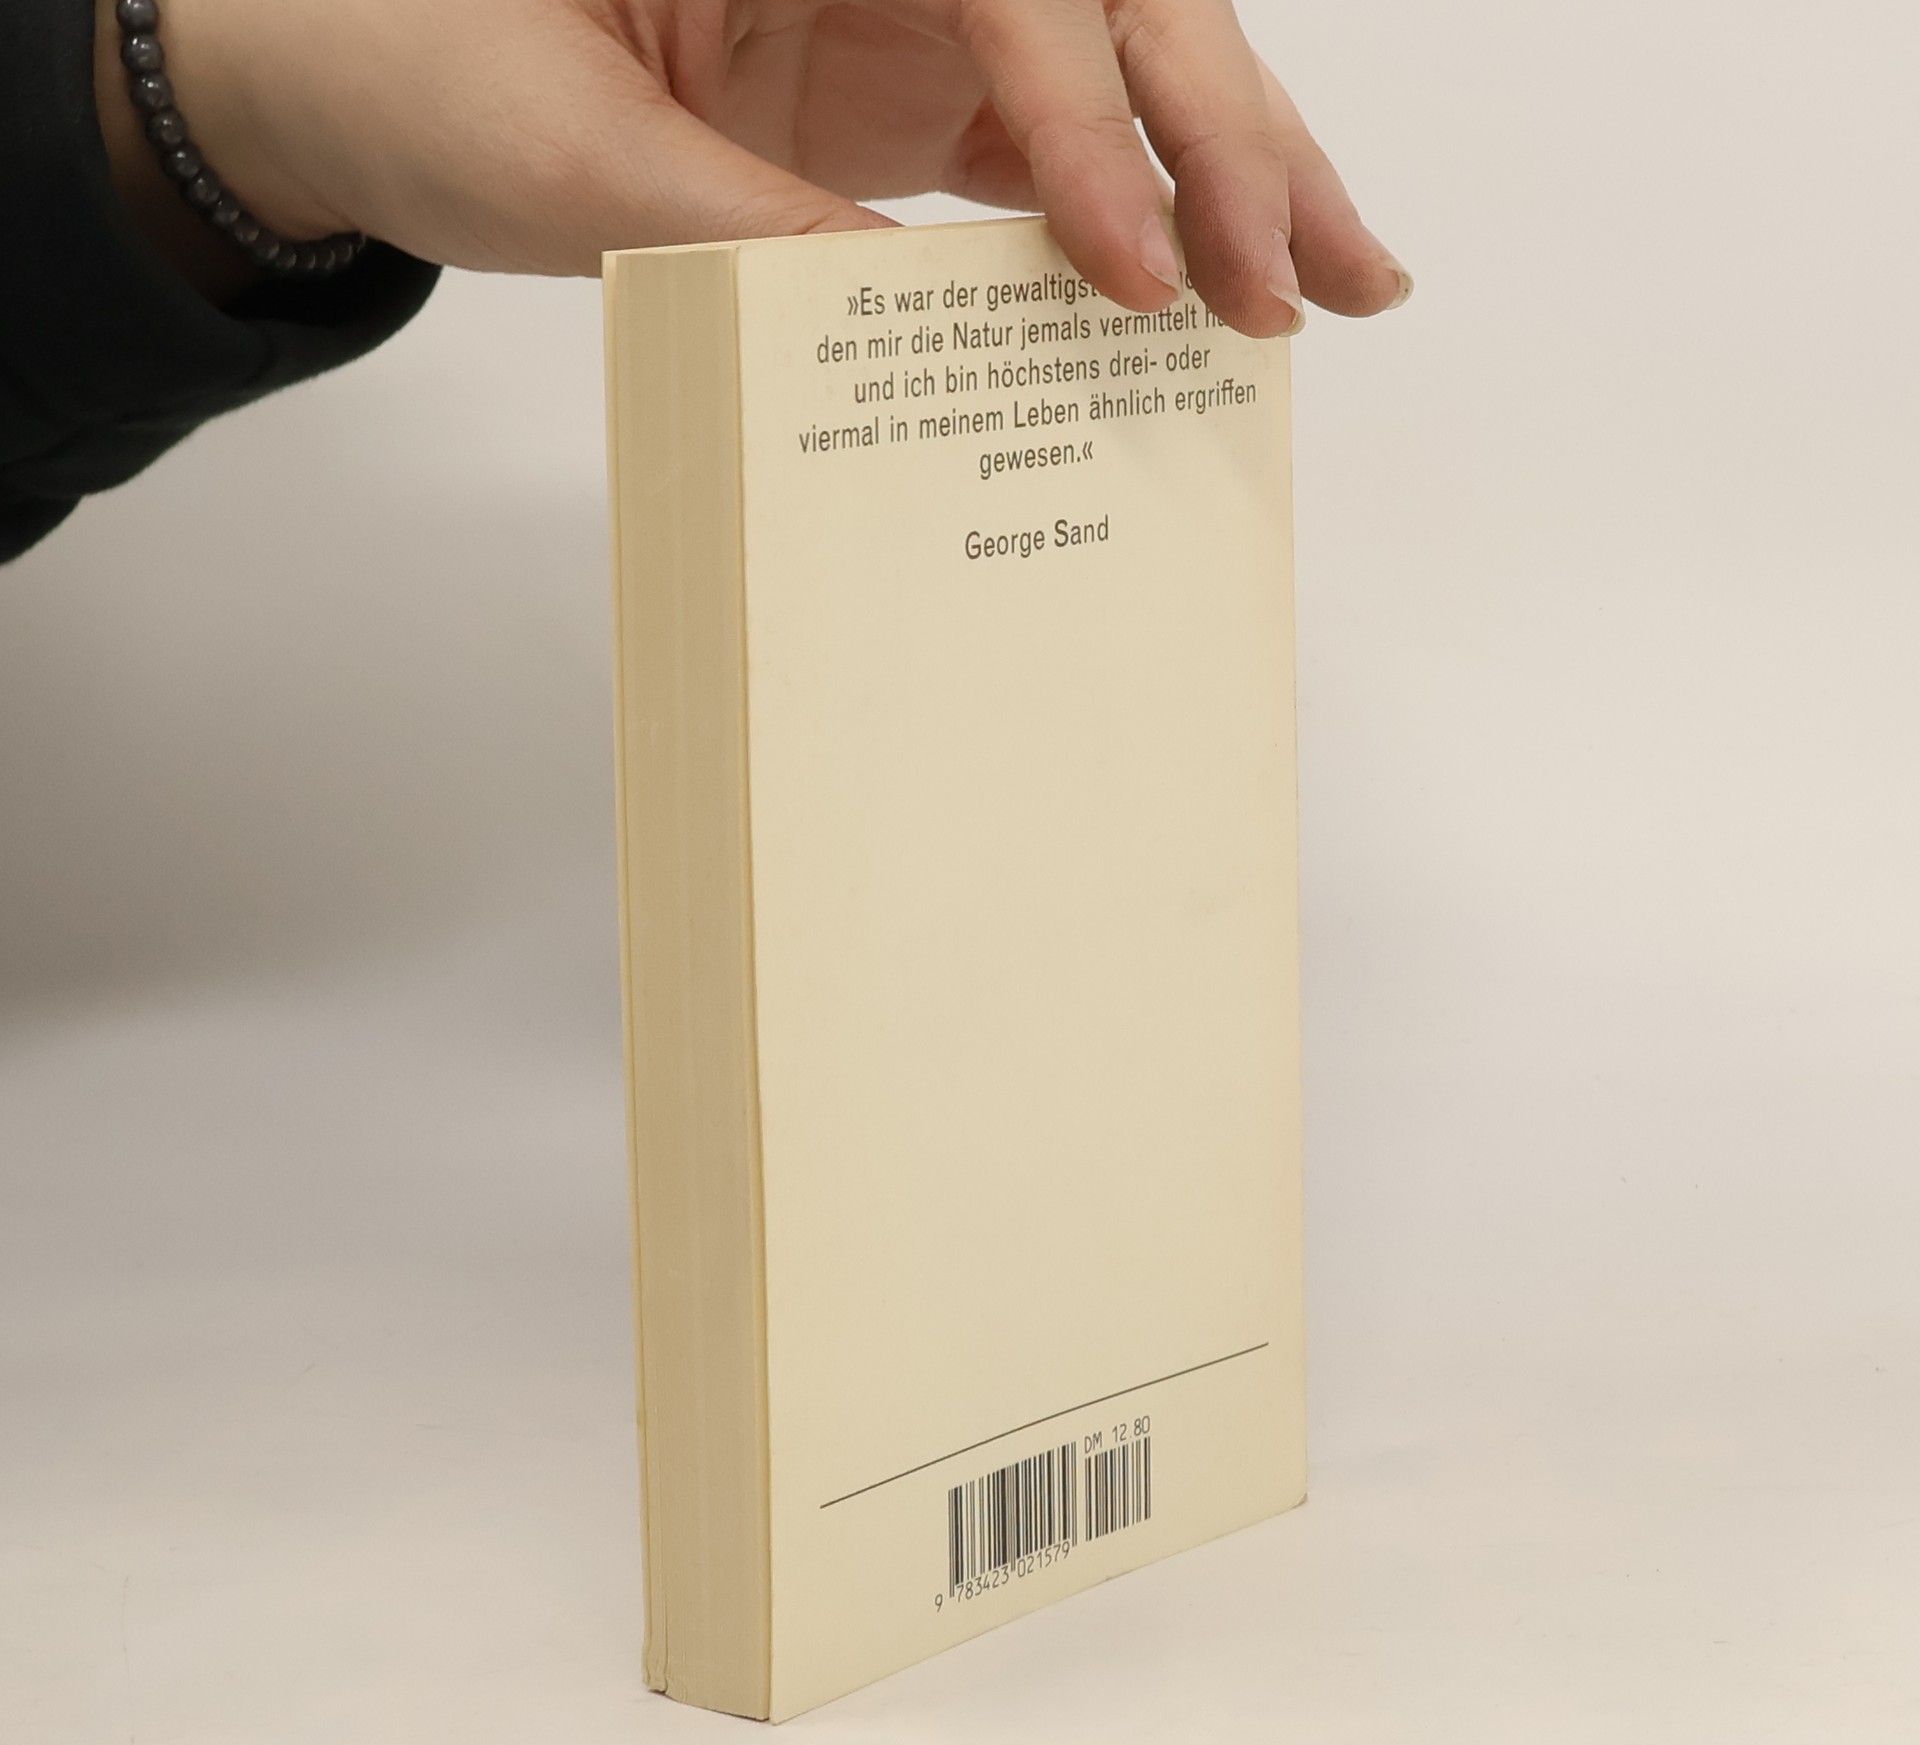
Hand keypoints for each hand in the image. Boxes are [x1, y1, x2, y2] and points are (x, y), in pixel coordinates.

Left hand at [101, 0, 1410, 335]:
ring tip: (1335, 281)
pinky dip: (1140, 219)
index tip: (1134, 276)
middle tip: (1301, 282)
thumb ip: (752, 236)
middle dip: (1222, 140)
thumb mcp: (571, 161)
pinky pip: (1052, 152)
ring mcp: (910, 14)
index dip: (1089, 124)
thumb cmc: (415, 60)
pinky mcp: (906, 95)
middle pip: (1113, 3)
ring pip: (1117, 67)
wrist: (352, 73)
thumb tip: (916, 329)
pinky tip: (1208, 286)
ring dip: (1233, 171)